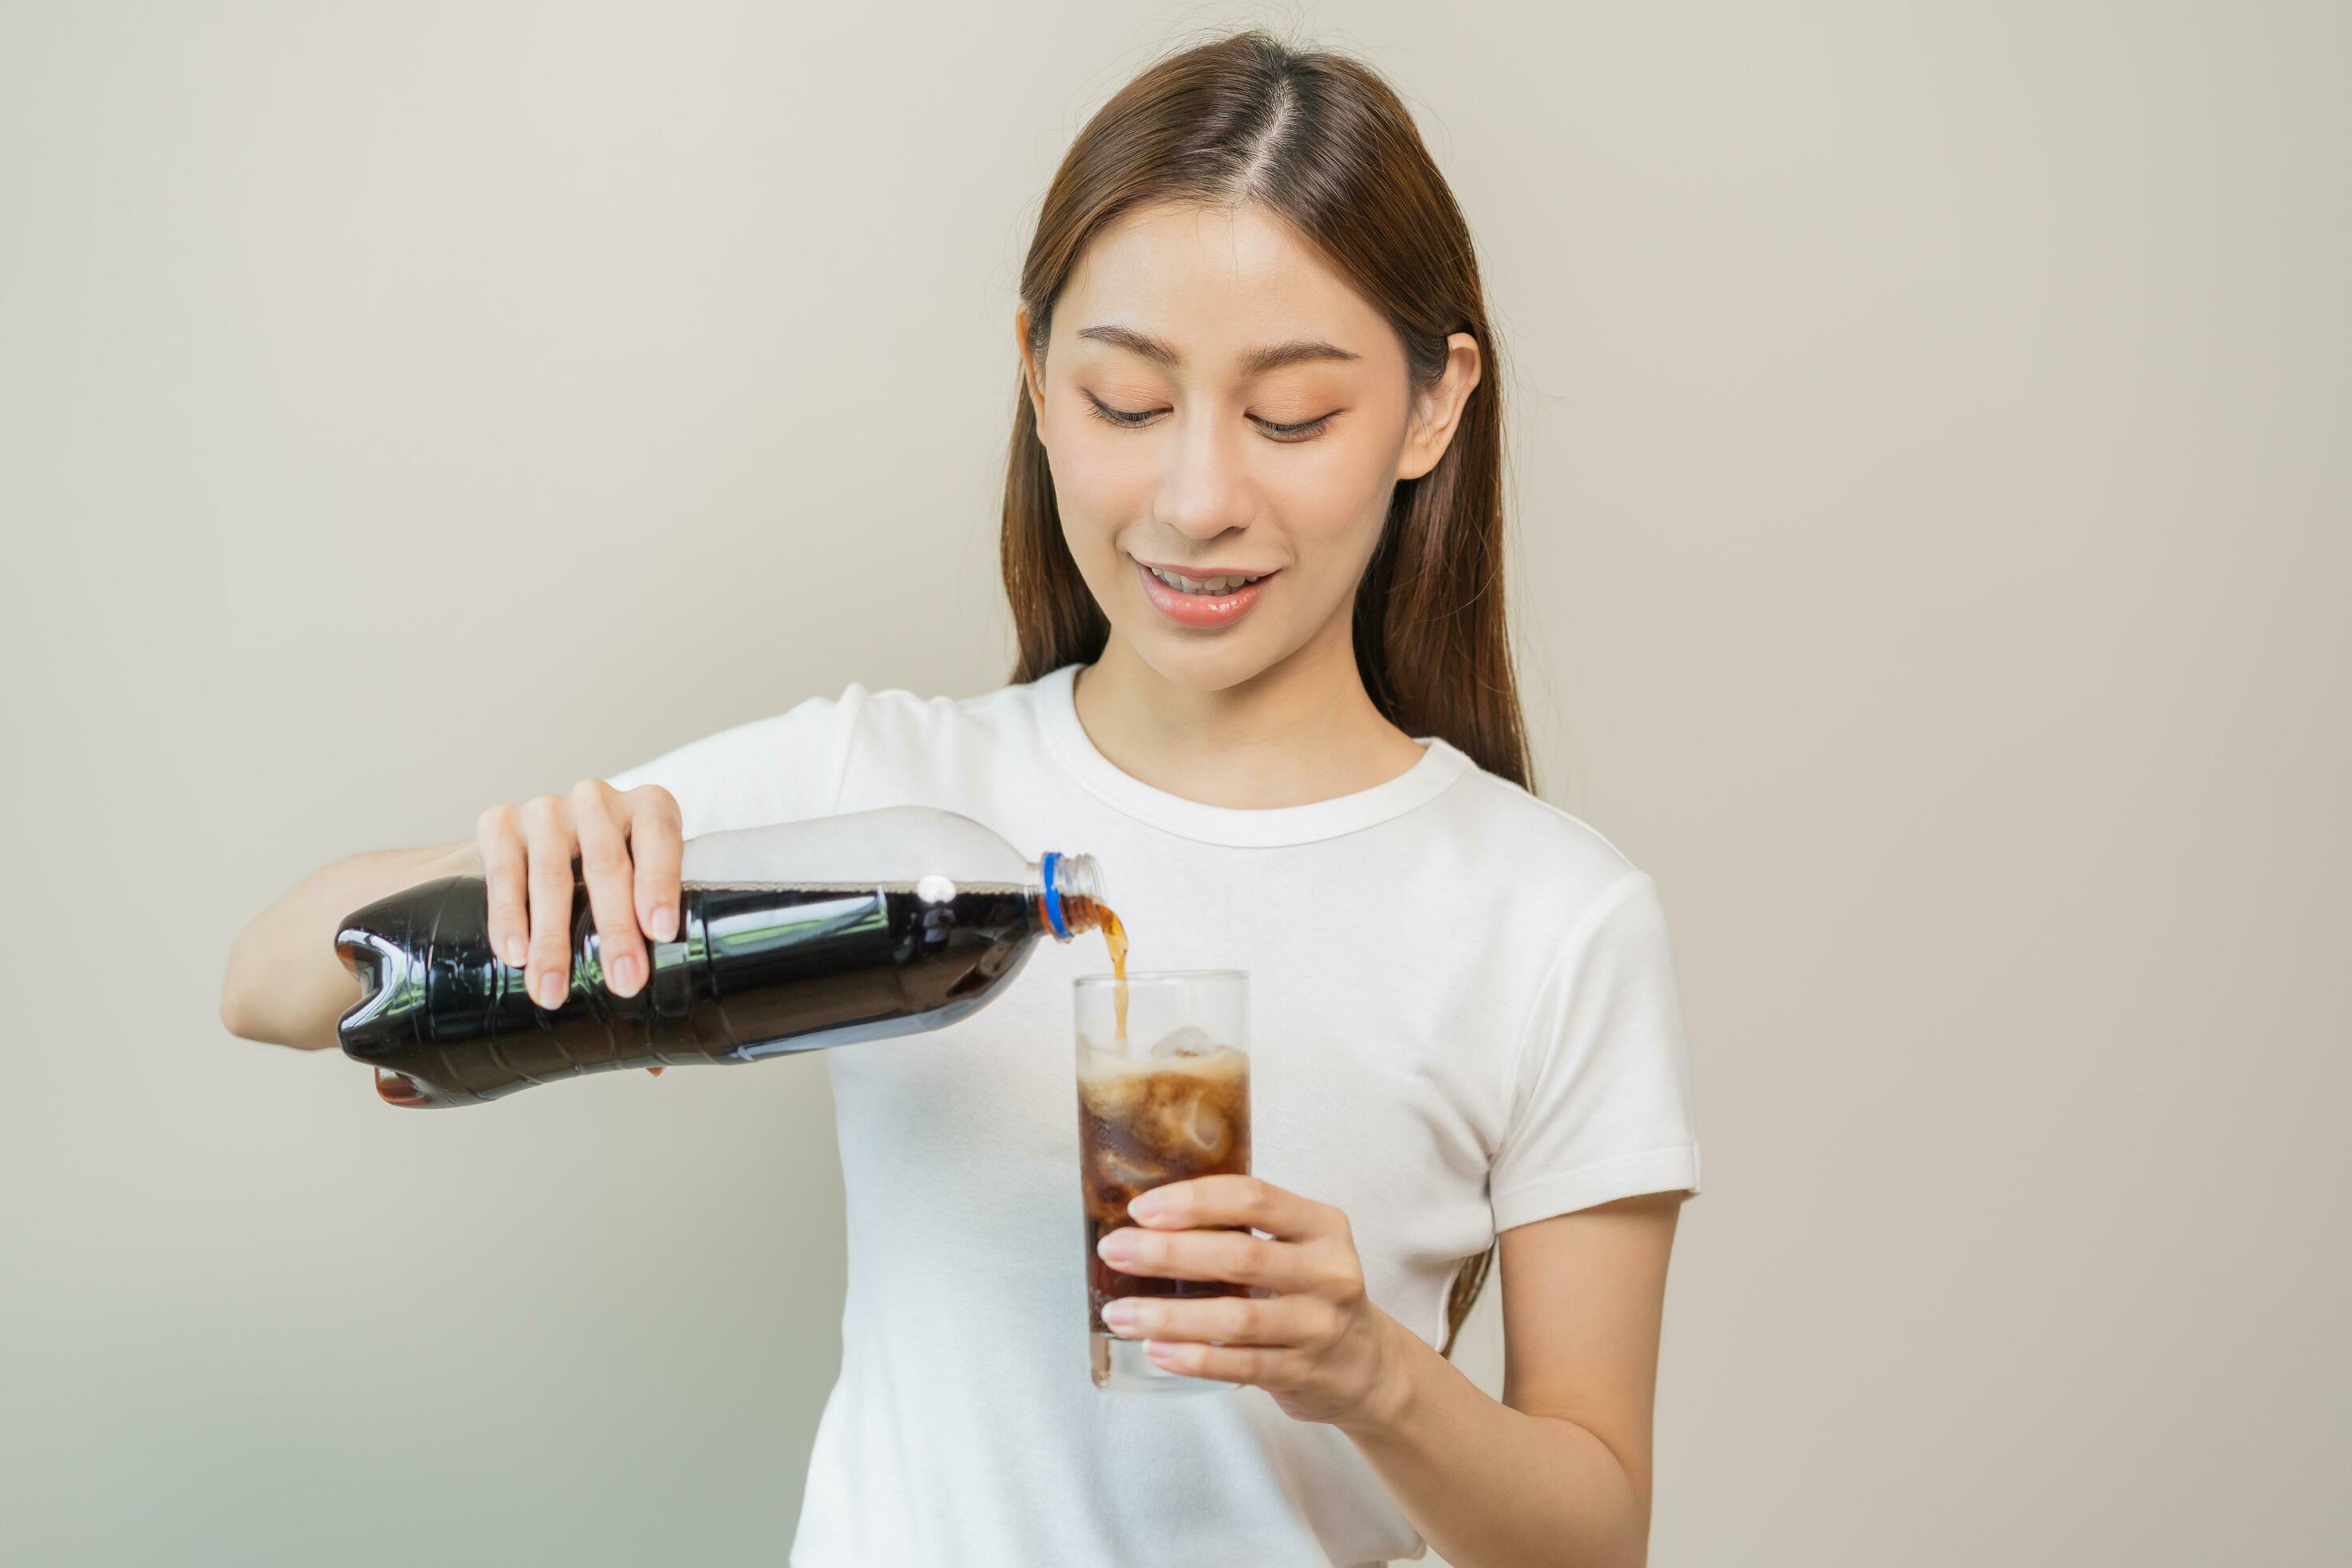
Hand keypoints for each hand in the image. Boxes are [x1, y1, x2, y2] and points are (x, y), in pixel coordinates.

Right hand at [475, 781, 682, 1048]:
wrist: (517, 859)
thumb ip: (646, 963)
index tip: (662, 932)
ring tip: (553, 991)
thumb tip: (658, 1063)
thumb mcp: (630, 907)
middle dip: (614, 929)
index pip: (661, 838)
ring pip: (551, 873)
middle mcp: (598, 800)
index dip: (662, 883)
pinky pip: (503, 872)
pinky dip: (509, 918)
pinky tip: (515, 956)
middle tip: (623, 983)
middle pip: (607, 863)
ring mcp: (545, 808)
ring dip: (554, 939)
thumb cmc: (596, 893)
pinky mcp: (498, 822)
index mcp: (649, 810)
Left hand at [1094, 1174, 1406, 1427]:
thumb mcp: (1298, 1247)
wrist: (1367, 1366)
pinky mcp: (1303, 1372)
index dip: (1194, 1200)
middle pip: (1240, 1254)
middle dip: (1168, 1252)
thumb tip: (1148, 1219)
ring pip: (1236, 1316)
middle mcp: (1328, 1272)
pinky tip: (1156, 1351)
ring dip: (1169, 1315)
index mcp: (1321, 1226)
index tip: (1141, 1208)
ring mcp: (1318, 1325)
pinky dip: (1194, 1357)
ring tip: (1119, 1313)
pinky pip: (1241, 1365)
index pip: (1253, 1198)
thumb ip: (1244, 1229)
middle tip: (1115, 1250)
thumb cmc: (1310, 1293)